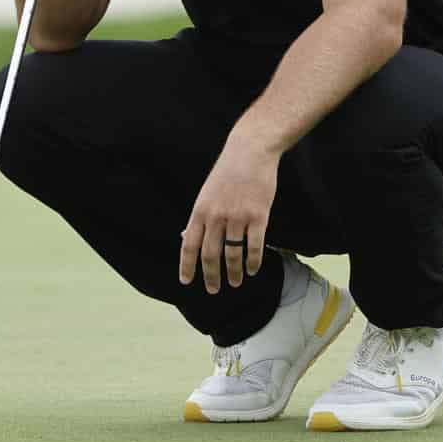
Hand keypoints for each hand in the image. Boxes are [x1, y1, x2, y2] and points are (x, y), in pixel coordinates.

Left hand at [178, 140, 276, 293]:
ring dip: (234, 272)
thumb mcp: (206, 193)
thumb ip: (198, 217)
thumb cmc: (227, 173)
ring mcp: (238, 217)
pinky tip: (253, 270)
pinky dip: (253, 262)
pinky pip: (254, 246)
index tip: (186, 282)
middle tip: (213, 290)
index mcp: (200, 210)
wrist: (251, 151)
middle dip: (211, 276)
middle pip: (210, 255)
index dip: (187, 266)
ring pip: (233, 254)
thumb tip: (184, 236)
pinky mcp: (258, 216)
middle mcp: (216, 216)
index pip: (189, 245)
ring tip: (236, 282)